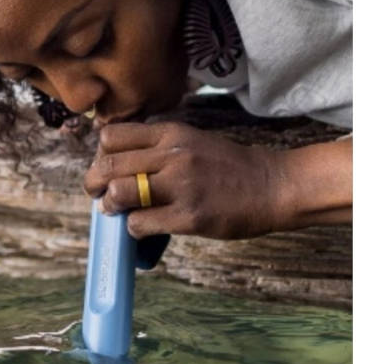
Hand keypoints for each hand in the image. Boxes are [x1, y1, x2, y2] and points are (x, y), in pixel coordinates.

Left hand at [83, 121, 290, 240]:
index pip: (112, 136)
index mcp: (170, 134)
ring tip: (118, 210)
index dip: (101, 154)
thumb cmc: (227, 165)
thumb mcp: (190, 140)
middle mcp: (172, 156)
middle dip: (93, 183)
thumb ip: (155, 147)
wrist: (270, 185)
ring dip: (111, 205)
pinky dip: (133, 228)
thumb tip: (115, 164)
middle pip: (108, 166)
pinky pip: (141, 224)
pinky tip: (143, 227)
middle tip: (98, 193)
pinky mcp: (189, 216)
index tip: (106, 166)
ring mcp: (180, 186)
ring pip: (119, 193)